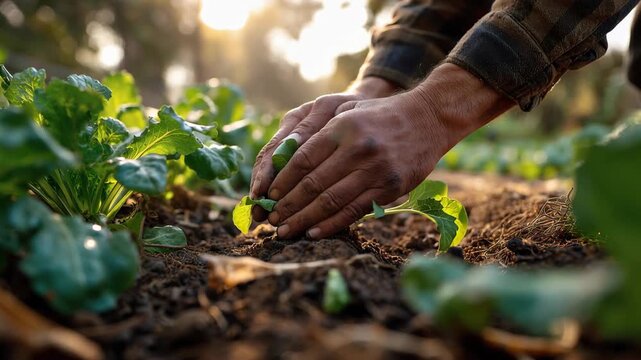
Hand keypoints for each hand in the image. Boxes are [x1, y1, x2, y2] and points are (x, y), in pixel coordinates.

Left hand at [249, 77, 399, 221]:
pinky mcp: (390, 188)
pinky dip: (332, 224)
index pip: (303, 160)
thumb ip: (319, 132)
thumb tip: (282, 161)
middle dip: (288, 206)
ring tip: (286, 230)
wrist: (428, 119)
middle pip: (313, 184)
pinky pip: (355, 211)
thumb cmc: (380, 115)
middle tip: (271, 220)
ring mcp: (376, 171)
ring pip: (331, 201)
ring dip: (304, 220)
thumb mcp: (348, 110)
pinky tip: (314, 232)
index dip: (282, 181)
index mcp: (343, 127)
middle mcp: (358, 149)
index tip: (268, 195)